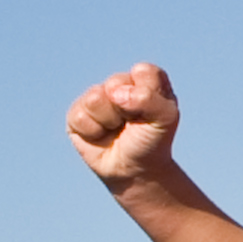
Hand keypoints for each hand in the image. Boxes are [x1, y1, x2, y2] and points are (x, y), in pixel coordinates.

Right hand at [68, 63, 181, 185]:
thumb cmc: (152, 141)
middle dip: (127, 109)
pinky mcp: (77, 113)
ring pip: (95, 98)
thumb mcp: (165, 119)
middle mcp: (120, 84)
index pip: (143, 72)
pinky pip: (79, 115)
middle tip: (132, 123)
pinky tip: (101, 135)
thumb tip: (115, 93)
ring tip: (116, 129)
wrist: (134, 170)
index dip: (147, 95)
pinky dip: (93, 131)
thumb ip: (149, 99)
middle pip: (116, 83)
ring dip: (109, 120)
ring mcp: (96, 97)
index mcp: (145, 79)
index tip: (152, 114)